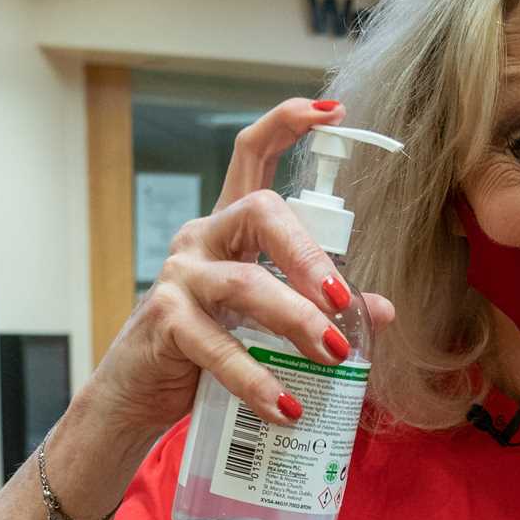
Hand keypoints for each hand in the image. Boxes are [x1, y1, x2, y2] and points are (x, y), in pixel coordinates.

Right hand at [92, 98, 394, 436]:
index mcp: (229, 229)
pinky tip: (287, 406)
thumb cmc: (205, 352)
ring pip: (245, 283)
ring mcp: (180, 277)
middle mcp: (203, 240)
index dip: (288, 124)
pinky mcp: (165, 322)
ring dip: (296, 319)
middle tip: (344, 299)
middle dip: (310, 252)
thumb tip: (380, 311)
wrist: (139, 396)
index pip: (252, 156)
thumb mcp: (266, 326)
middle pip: (260, 210)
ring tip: (333, 355)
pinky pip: (219, 348)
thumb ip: (318, 310)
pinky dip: (258, 380)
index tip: (334, 113)